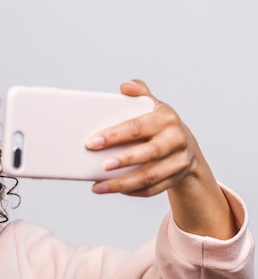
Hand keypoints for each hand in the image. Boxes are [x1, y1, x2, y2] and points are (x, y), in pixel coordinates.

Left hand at [87, 80, 235, 238]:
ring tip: (98, 187)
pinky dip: (132, 191)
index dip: (114, 135)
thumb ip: (140, 94)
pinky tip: (113, 189)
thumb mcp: (153, 106)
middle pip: (148, 153)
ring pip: (149, 176)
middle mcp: (175, 140)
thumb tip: (125, 86)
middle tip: (101, 166)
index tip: (92, 143)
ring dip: (122, 184)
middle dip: (123, 160)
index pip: (137, 127)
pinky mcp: (175, 179)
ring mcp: (178, 162)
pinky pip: (152, 190)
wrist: (186, 146)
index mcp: (166, 119)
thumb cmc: (160, 125)